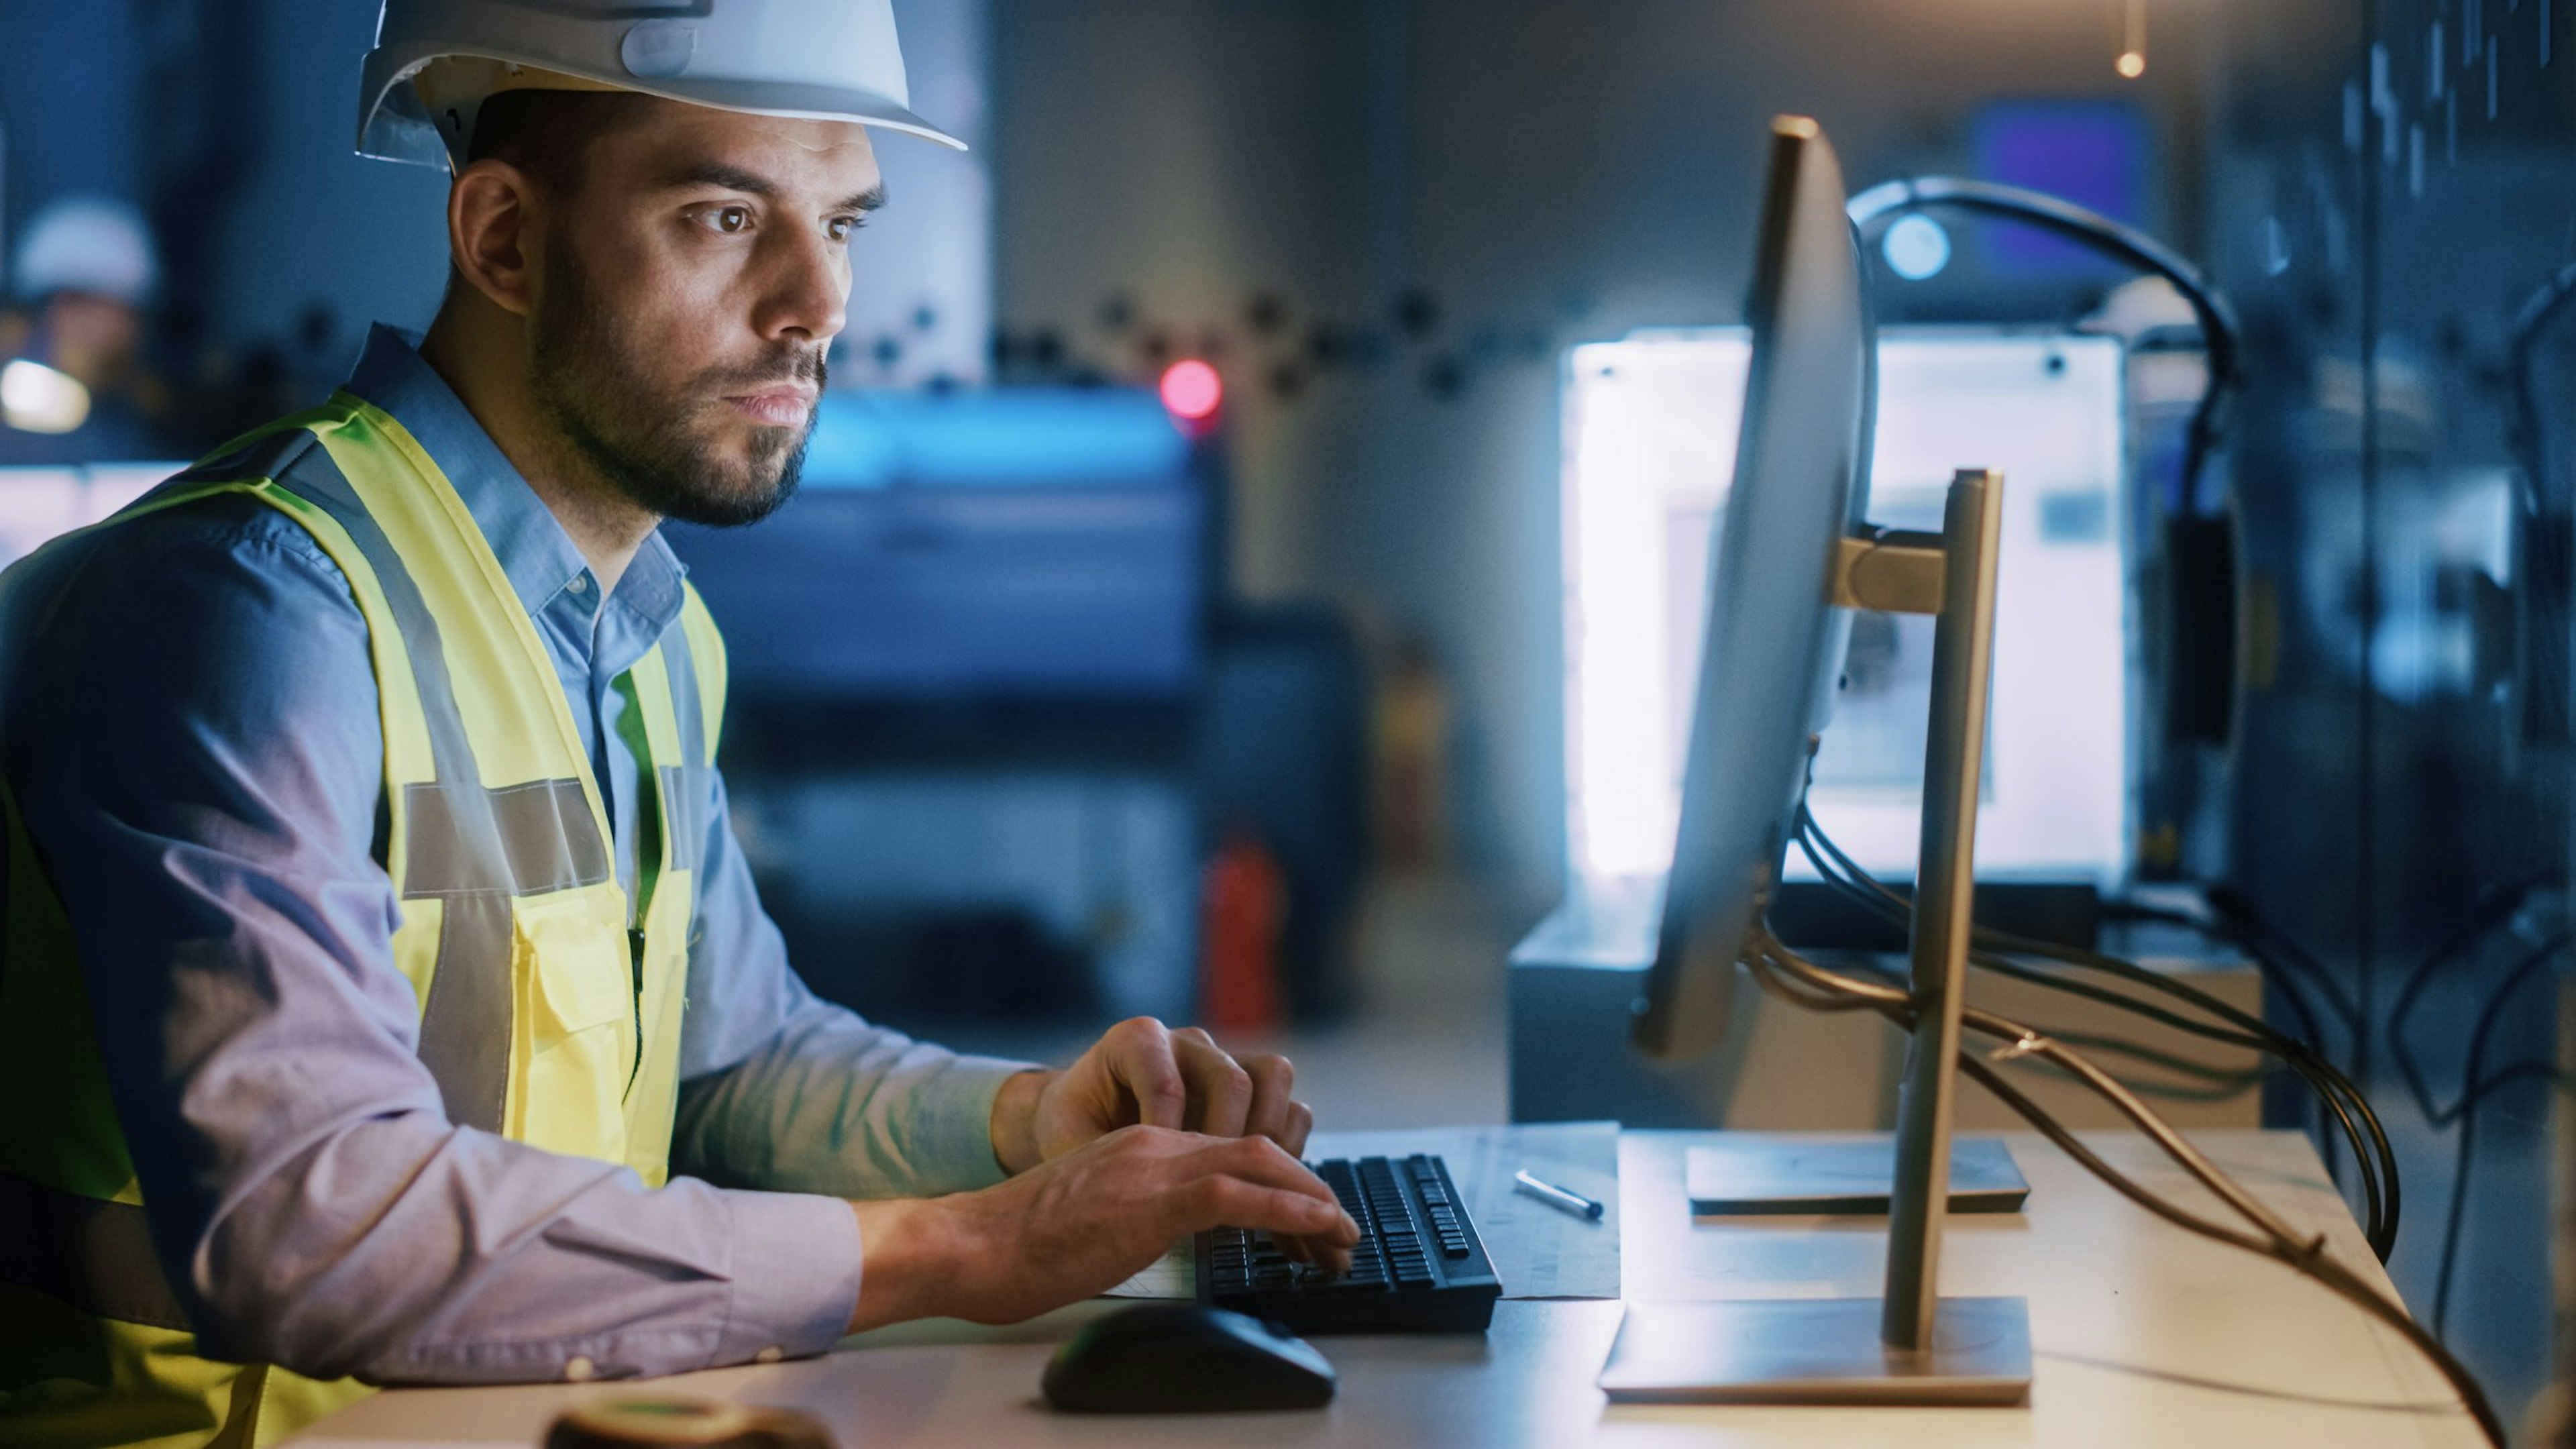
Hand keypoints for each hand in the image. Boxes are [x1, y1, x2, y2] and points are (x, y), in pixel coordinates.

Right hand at [847, 1126, 1358, 1330]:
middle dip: (1309, 1192)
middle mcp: (1155, 1145)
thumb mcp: (1094, 1218)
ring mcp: (1153, 1166)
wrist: (971, 1244)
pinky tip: (1315, 1226)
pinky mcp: (1150, 1197)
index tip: (1309, 1226)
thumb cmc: (1018, 1246)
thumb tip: (1170, 1242)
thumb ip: (1137, 1215)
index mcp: (1142, 1148)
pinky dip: (1285, 1208)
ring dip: (1310, 1201)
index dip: (1281, 1185)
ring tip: (1342, 1236)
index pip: (1230, 1153)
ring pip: (1257, 1163)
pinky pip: (1234, 1193)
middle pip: (1256, 1152)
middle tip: (1340, 1234)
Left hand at [990, 1017, 1312, 1173]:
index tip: (1159, 1174)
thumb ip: (1098, 1158)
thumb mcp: (1070, 1140)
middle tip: (1208, 1185)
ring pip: (1273, 1077)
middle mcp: (1186, 1041)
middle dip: (1223, 1140)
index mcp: (1135, 1040)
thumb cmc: (1074, 1129)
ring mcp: (1224, 1060)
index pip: (1165, 1080)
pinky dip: (1287, 1144)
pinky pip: (1290, 1104)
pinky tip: (1259, 1181)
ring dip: (1266, 1136)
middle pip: (1230, 1079)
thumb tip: (1129, 1196)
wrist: (1083, 1120)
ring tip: (1242, 1180)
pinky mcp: (1252, 1088)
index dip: (1167, 1133)